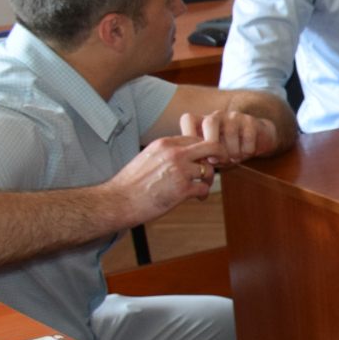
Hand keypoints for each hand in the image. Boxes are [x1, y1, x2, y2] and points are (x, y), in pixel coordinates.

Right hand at [109, 135, 228, 223]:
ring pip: (209, 170)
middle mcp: (174, 154)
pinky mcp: (183, 189)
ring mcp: (180, 171)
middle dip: (219, 155)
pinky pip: (204, 188)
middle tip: (220, 163)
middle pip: (212, 147)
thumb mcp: (147, 157)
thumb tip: (184, 155)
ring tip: (201, 186)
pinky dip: (203, 194)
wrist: (118, 201)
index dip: (203, 148)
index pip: (195, 138)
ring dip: (208, 179)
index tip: (204, 157)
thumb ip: (166, 153)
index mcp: (164, 144)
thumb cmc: (130, 183)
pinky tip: (198, 197)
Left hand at [179, 109, 279, 166]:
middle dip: (213, 145)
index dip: (188, 134)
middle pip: (210, 122)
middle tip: (216, 160)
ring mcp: (234, 117)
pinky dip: (246, 150)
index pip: (188, 119)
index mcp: (203, 123)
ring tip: (234, 159)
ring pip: (230, 133)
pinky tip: (246, 154)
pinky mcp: (250, 121)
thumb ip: (203, 156)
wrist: (257, 140)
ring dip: (232, 151)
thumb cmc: (229, 150)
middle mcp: (217, 116)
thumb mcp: (213, 155)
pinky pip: (247, 137)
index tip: (194, 151)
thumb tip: (198, 162)